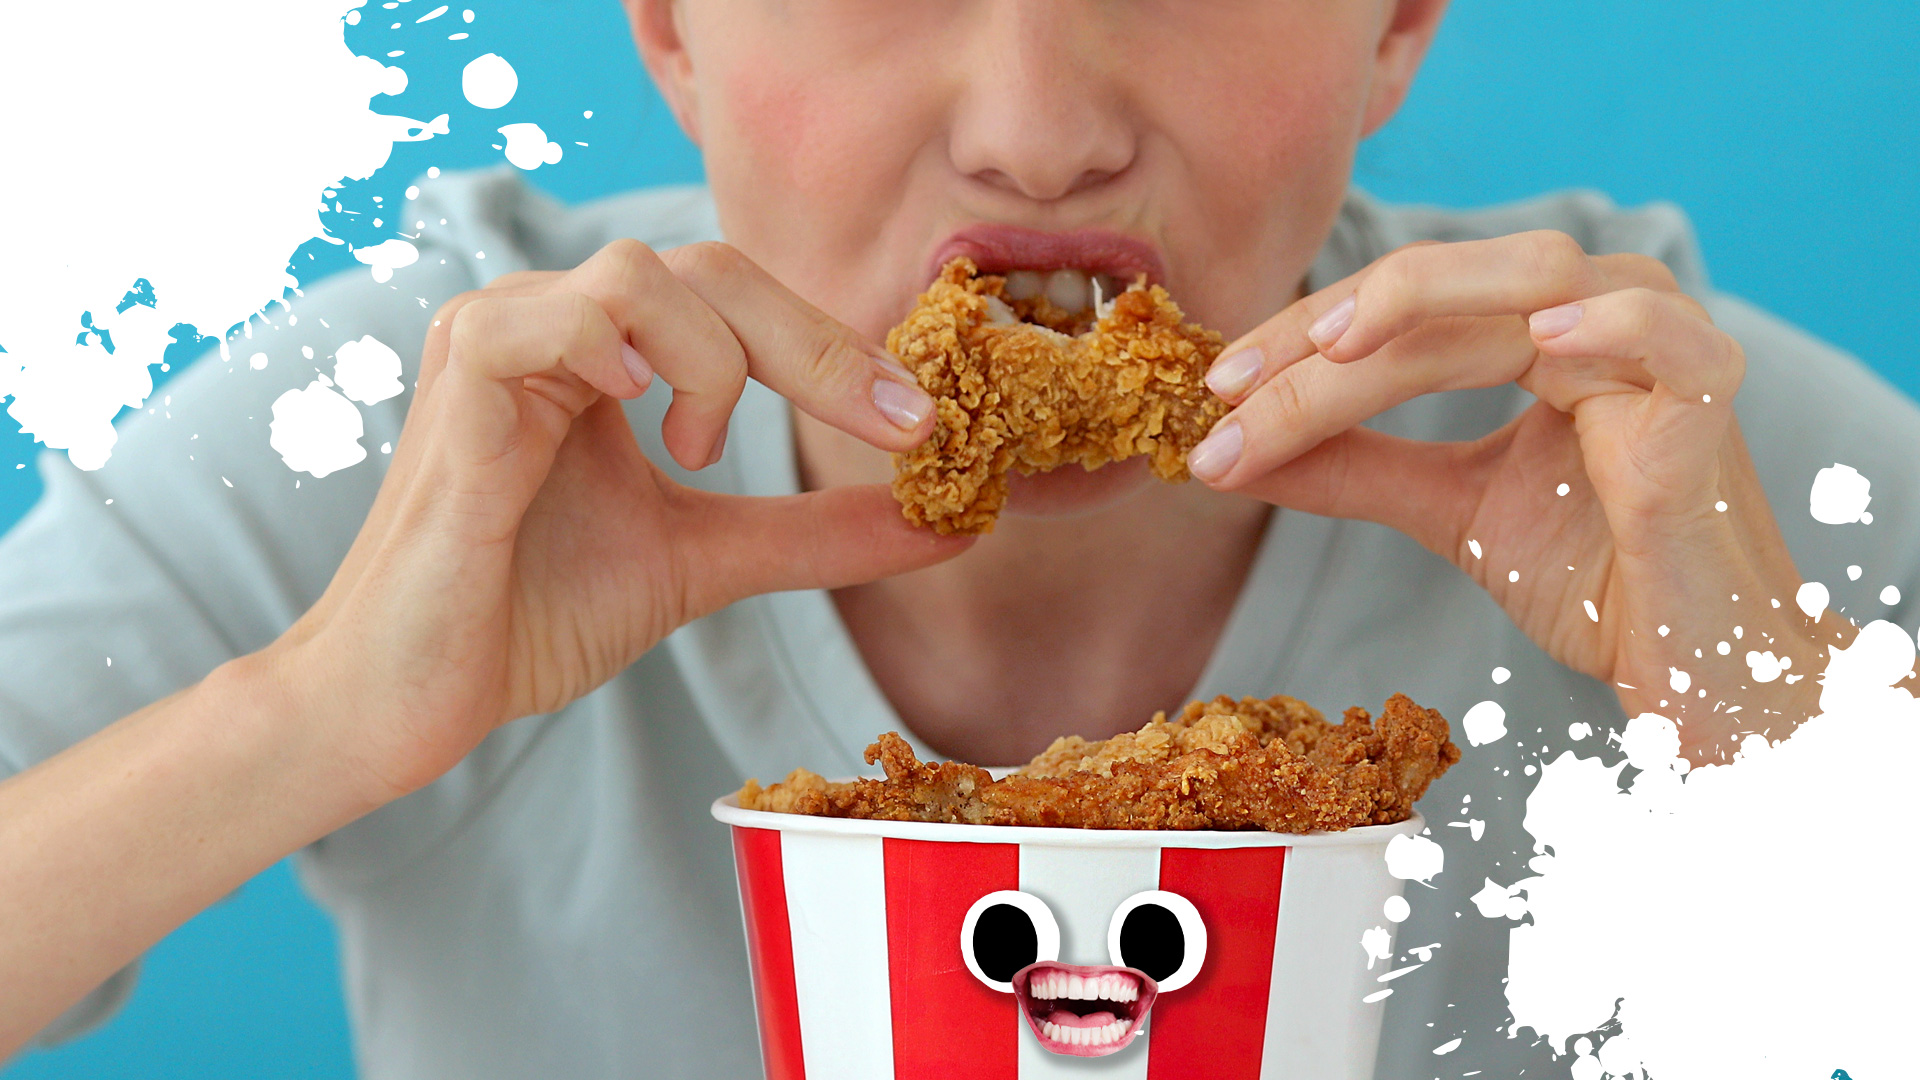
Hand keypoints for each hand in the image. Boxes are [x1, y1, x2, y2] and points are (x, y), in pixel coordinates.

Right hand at [271, 240, 967, 798]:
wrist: (414, 698)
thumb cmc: (533, 615)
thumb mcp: (705, 560)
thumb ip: (813, 532)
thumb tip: (948, 524)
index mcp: (606, 352)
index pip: (737, 298)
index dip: (836, 345)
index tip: (922, 421)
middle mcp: (550, 325)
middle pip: (708, 266)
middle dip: (816, 343)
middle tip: (890, 420)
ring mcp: (495, 342)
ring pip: (638, 274)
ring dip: (713, 358)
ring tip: (699, 449)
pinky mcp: (455, 386)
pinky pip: (544, 319)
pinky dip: (617, 355)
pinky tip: (643, 422)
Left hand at [1189, 232, 1849, 760]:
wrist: (1696, 664)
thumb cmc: (1589, 575)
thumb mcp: (1448, 511)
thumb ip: (1354, 468)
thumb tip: (1226, 450)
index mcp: (1540, 325)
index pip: (1404, 305)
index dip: (1303, 339)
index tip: (1213, 390)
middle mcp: (1598, 311)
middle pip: (1445, 293)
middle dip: (1326, 338)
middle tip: (1231, 389)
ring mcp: (1659, 347)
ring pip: (1527, 291)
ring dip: (1417, 314)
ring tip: (1331, 348)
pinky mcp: (1709, 401)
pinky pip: (1661, 338)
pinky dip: (1606, 327)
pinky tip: (1539, 338)